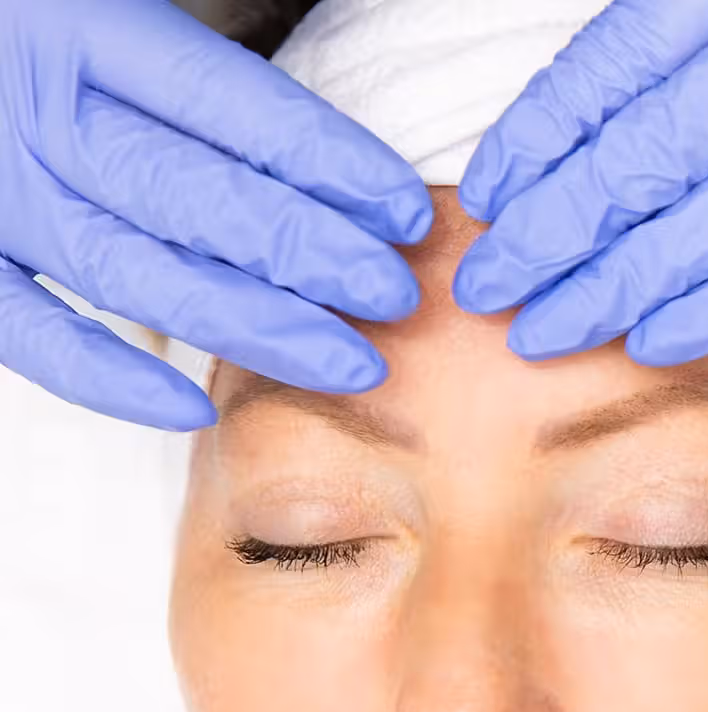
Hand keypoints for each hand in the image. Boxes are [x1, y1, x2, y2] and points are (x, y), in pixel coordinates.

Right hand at [0, 0, 431, 429]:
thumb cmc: (38, 32)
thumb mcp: (110, 10)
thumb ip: (202, 79)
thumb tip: (335, 164)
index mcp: (78, 27)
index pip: (224, 102)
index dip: (324, 160)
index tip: (404, 210)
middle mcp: (31, 110)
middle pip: (192, 197)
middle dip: (307, 253)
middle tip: (395, 295)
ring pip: (135, 273)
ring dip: (253, 324)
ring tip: (350, 361)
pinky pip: (34, 334)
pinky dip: (110, 380)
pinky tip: (198, 408)